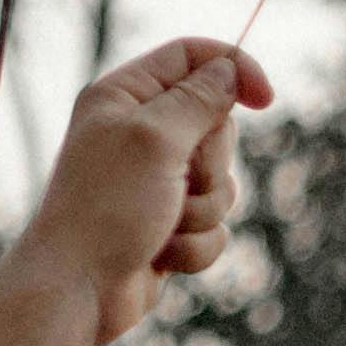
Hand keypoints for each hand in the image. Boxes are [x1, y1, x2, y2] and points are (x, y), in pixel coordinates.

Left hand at [0, 38, 275, 345]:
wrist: (80, 287)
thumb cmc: (105, 209)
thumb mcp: (155, 140)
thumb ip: (198, 100)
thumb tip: (228, 69)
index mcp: (125, 97)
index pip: (191, 57)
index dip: (232, 68)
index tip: (266, 98)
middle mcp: (140, 133)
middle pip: (217, 125)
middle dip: (212, 163)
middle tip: (178, 180)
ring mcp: (156, 181)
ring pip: (222, 183)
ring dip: (204, 211)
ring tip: (164, 223)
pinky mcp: (170, 223)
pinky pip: (215, 226)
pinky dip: (197, 244)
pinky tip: (162, 254)